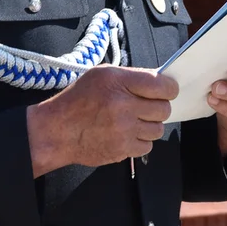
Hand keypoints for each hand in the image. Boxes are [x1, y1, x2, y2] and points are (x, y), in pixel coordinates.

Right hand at [26, 66, 177, 176]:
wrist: (58, 131)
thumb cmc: (78, 101)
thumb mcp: (101, 75)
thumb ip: (131, 77)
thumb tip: (158, 82)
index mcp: (118, 82)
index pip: (161, 84)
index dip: (169, 88)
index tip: (166, 90)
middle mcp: (123, 106)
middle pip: (164, 109)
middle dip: (158, 107)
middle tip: (147, 106)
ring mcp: (124, 130)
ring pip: (158, 129)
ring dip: (150, 125)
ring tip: (134, 120)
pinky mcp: (122, 150)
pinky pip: (147, 146)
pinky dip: (141, 141)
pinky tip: (127, 134)